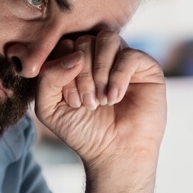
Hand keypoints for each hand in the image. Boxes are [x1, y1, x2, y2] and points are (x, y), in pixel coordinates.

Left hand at [34, 31, 166, 167]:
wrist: (115, 153)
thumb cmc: (82, 131)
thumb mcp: (49, 107)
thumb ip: (47, 77)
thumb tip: (75, 55)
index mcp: (75, 61)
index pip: (64, 45)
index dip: (64, 71)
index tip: (72, 102)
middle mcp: (99, 56)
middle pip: (85, 42)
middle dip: (82, 75)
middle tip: (88, 104)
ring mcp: (122, 59)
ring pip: (107, 39)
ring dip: (100, 72)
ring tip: (101, 100)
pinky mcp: (145, 67)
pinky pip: (129, 55)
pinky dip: (118, 77)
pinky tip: (115, 98)